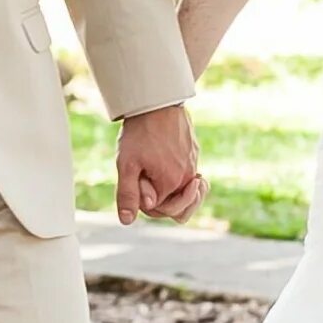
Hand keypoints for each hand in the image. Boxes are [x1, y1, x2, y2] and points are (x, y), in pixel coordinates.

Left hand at [115, 104, 204, 223]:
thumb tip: (127, 220)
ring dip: (175, 194)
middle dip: (162, 203)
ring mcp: (194, 164)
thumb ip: (128, 194)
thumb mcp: (127, 165)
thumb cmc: (141, 132)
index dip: (144, 203)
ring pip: (186, 192)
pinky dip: (179, 177)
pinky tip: (166, 167)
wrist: (158, 102)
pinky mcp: (194, 152)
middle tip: (146, 188)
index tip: (136, 184)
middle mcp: (188, 177)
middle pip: (179, 207)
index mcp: (172, 184)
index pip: (160, 210)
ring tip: (160, 187)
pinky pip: (188, 174)